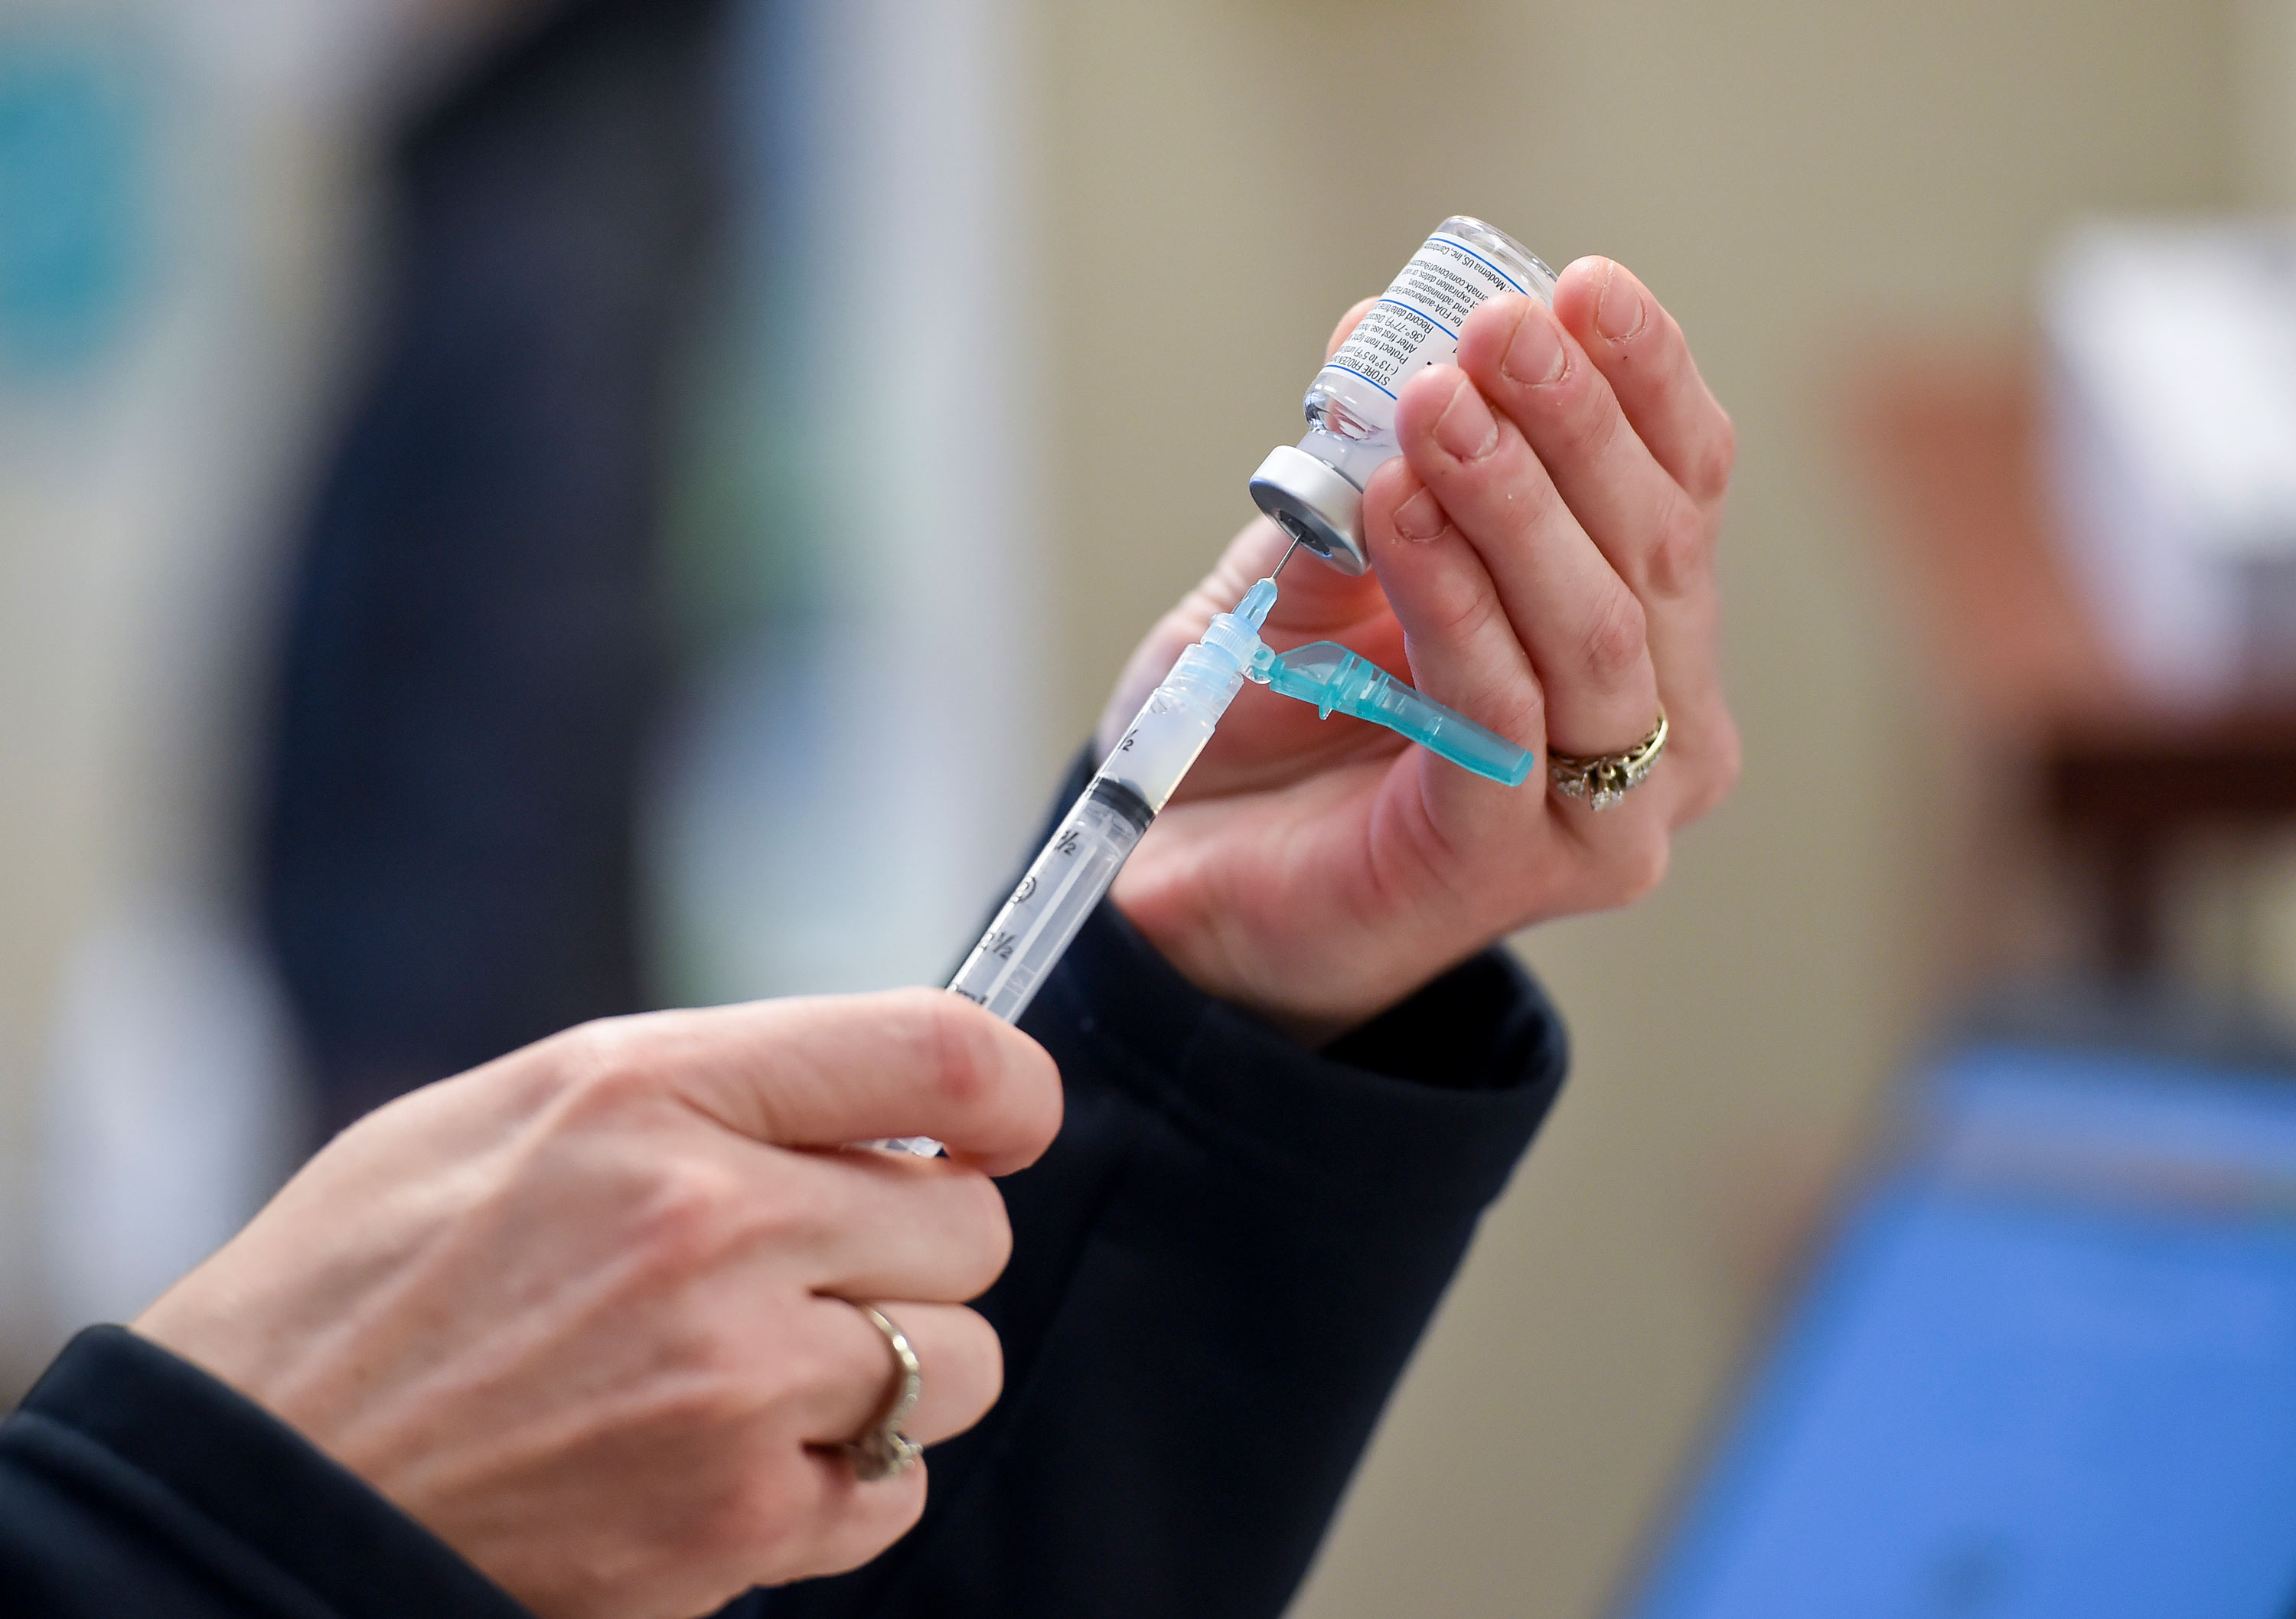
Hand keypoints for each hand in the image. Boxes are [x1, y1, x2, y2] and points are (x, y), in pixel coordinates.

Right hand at [135, 991, 1061, 1618]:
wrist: (250, 1494)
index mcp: (649, 1095)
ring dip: (890, 1368)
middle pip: (972, 1226)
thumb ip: (713, 1087)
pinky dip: (842, 1480)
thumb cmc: (369, 1286)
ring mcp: (732, 1389)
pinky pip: (898, 1490)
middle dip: (916, 1245)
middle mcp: (710, 1230)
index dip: (1009, 1091)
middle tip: (813, 1266)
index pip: (940, 1058)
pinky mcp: (734, 1527)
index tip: (1002, 1122)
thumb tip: (881, 1101)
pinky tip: (735, 1457)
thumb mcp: (520, 1110)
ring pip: (958, 1362)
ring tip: (764, 1368)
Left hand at [1102, 257, 1738, 1042]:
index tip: (1580, 285)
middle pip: (1657, 549)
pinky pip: (1502, 714)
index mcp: (1644, 635)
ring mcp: (1600, 814)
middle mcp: (1660, 729)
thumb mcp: (1318, 562)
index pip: (1683, 488)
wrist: (1185, 875)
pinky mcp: (1507, 867)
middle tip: (1498, 329)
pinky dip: (1453, 603)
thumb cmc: (1272, 718)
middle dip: (1577, 423)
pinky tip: (1399, 515)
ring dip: (1518, 503)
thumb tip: (1381, 328)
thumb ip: (1363, 465)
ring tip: (1439, 408)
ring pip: (1600, 633)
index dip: (1644, 382)